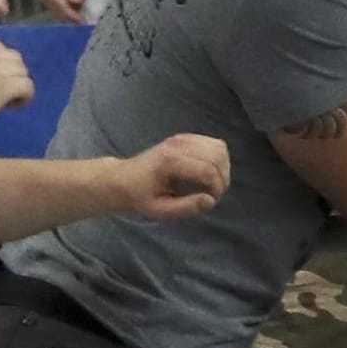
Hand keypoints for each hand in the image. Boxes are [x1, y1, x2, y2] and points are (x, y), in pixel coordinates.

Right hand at [0, 39, 35, 144]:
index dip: (0, 62)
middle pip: (14, 57)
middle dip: (13, 72)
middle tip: (4, 89)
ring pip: (22, 70)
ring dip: (18, 84)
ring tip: (7, 99)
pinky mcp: (2, 88)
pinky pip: (27, 86)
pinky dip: (25, 96)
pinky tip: (12, 106)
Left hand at [113, 134, 231, 219]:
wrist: (123, 179)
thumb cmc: (140, 197)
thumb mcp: (160, 210)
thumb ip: (187, 207)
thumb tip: (211, 200)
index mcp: (170, 162)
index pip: (207, 170)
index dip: (216, 188)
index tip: (211, 201)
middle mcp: (178, 145)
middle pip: (217, 157)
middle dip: (222, 178)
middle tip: (213, 194)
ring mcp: (182, 138)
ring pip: (219, 147)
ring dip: (223, 167)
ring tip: (214, 183)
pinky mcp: (186, 137)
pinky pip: (214, 143)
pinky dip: (218, 158)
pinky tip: (209, 172)